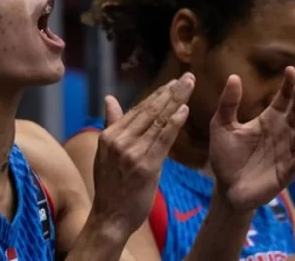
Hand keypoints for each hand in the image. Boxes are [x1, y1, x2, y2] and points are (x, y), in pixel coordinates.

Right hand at [91, 73, 194, 236]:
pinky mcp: (146, 166)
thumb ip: (111, 124)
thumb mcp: (105, 153)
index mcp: (109, 135)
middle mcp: (119, 140)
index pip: (137, 109)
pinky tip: (185, 110)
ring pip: (157, 121)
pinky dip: (174, 123)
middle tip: (188, 77)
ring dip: (176, 101)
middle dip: (170, 92)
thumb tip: (109, 99)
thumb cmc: (110, 187)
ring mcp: (132, 152)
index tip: (173, 82)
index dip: (157, 94)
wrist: (110, 217)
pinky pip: (163, 140)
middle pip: (149, 110)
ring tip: (190, 86)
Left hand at [209, 67, 294, 210]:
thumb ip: (228, 103)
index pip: (284, 99)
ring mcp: (286, 154)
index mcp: (269, 120)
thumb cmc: (225, 155)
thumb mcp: (221, 125)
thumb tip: (234, 76)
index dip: (289, 85)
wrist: (224, 187)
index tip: (290, 70)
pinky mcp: (285, 174)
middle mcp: (282, 134)